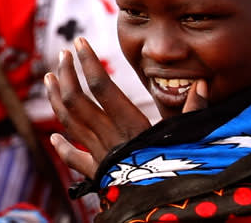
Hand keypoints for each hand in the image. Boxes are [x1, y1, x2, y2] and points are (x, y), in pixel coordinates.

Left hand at [45, 37, 207, 178]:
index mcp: (131, 124)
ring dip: (56, 99)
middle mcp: (110, 137)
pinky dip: (63, 148)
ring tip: (49, 77)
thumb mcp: (189, 138)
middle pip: (77, 100)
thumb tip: (202, 85)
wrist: (163, 209)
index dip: (88, 63)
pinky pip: (75, 160)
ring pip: (69, 122)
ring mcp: (100, 156)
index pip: (102, 87)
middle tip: (63, 54)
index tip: (79, 43)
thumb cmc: (179, 172)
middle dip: (67, 74)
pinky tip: (53, 138)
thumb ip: (193, 111)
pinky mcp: (99, 175)